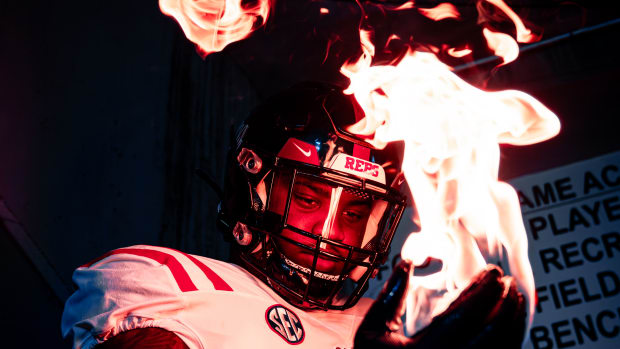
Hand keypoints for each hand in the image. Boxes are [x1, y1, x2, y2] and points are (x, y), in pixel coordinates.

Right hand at [355, 261, 525, 348]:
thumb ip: (390, 298)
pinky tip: (509, 325)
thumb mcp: (372, 332)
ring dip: (513, 323)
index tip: (493, 272)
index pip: (461, 316)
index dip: (481, 290)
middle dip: (504, 303)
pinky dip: (509, 341)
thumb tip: (406, 264)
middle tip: (509, 281)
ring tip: (516, 299)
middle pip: (489, 334)